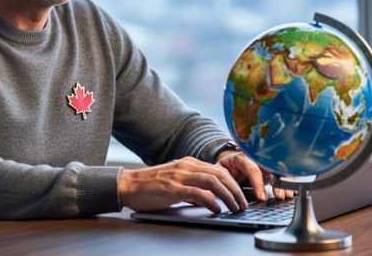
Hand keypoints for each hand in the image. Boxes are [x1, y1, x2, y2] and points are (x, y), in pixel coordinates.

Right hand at [118, 156, 247, 213]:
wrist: (128, 185)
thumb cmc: (150, 186)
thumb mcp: (176, 183)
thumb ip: (193, 188)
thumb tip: (210, 199)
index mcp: (188, 163)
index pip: (219, 169)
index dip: (234, 182)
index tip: (241, 195)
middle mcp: (186, 166)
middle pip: (220, 174)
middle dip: (236, 190)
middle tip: (243, 203)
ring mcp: (179, 176)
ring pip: (213, 181)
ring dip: (228, 195)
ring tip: (235, 207)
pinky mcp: (172, 188)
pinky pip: (198, 193)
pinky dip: (211, 201)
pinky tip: (216, 209)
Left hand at [215, 150, 295, 201]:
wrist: (229, 159)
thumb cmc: (224, 167)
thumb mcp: (218, 172)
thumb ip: (220, 182)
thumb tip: (217, 195)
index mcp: (241, 157)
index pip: (252, 168)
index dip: (258, 183)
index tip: (262, 198)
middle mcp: (256, 157)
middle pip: (270, 167)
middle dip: (277, 182)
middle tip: (280, 197)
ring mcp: (265, 160)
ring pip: (279, 169)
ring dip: (285, 182)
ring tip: (287, 195)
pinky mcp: (271, 166)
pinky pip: (282, 172)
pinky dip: (288, 181)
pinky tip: (291, 191)